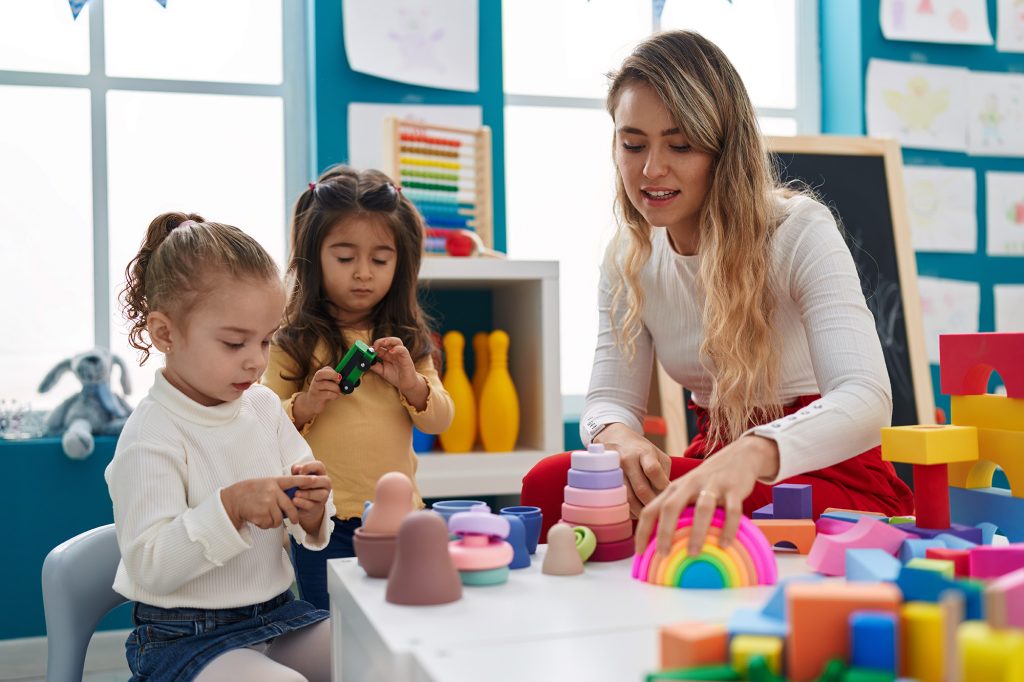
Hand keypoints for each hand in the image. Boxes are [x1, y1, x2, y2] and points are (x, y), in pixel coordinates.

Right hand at [221, 476, 306, 529]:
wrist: (233, 500)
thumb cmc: (250, 492)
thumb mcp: (265, 484)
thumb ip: (278, 489)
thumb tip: (292, 499)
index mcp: (274, 482)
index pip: (292, 480)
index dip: (304, 480)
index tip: (314, 480)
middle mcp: (272, 492)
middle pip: (290, 506)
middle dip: (294, 516)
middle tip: (296, 521)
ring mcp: (267, 503)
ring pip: (279, 518)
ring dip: (274, 521)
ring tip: (265, 515)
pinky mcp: (262, 515)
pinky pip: (270, 524)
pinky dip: (266, 524)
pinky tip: (258, 518)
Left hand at [288, 461, 331, 531]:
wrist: (301, 507)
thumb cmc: (299, 487)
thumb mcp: (297, 477)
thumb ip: (296, 471)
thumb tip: (297, 469)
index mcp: (320, 474)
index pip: (320, 466)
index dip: (310, 467)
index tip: (299, 472)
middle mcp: (325, 486)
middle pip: (325, 480)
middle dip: (311, 482)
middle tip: (299, 484)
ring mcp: (323, 498)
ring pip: (322, 494)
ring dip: (308, 493)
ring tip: (296, 493)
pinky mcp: (317, 508)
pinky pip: (312, 505)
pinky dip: (303, 503)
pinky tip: (295, 501)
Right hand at [293, 366, 341, 425]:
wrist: (312, 403)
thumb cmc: (323, 392)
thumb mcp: (329, 384)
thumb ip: (334, 380)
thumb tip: (343, 378)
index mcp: (320, 375)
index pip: (326, 369)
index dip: (334, 372)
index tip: (340, 377)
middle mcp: (316, 380)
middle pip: (321, 374)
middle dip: (332, 375)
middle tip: (339, 380)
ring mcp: (314, 388)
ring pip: (325, 384)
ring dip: (336, 388)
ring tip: (338, 391)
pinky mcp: (316, 396)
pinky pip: (327, 394)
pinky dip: (334, 395)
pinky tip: (335, 396)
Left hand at [370, 337, 426, 408]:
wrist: (406, 384)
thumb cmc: (396, 376)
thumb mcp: (382, 371)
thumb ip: (374, 366)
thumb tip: (365, 361)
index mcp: (387, 354)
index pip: (380, 346)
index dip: (373, 347)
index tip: (366, 350)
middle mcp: (394, 352)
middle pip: (388, 340)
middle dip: (380, 341)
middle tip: (373, 346)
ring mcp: (400, 354)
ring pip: (396, 341)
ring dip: (388, 340)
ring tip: (382, 344)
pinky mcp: (407, 358)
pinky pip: (403, 350)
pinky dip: (397, 349)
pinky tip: (391, 351)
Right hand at [595, 423, 670, 517]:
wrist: (613, 437)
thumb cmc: (640, 450)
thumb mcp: (657, 454)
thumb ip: (664, 474)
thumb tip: (665, 499)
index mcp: (644, 452)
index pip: (653, 471)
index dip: (662, 486)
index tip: (668, 495)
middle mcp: (627, 459)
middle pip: (641, 489)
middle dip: (652, 504)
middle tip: (660, 513)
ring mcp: (614, 470)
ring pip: (627, 498)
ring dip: (639, 511)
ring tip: (647, 513)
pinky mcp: (604, 478)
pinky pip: (616, 499)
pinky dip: (627, 508)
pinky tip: (634, 510)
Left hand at [633, 435, 778, 556]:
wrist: (739, 455)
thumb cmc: (708, 482)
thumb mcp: (687, 491)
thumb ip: (676, 511)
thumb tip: (662, 545)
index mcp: (674, 489)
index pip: (651, 509)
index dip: (642, 530)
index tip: (639, 552)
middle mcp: (689, 485)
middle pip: (671, 507)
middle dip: (664, 532)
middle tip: (662, 555)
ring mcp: (712, 486)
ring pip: (701, 509)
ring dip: (695, 532)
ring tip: (692, 554)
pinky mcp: (734, 489)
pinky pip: (732, 510)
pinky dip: (728, 528)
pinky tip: (724, 545)